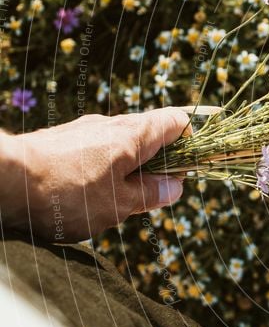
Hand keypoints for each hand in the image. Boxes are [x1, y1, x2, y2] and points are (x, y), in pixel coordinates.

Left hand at [0, 108, 189, 242]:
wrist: (2, 179)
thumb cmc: (66, 194)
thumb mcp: (118, 205)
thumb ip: (150, 193)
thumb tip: (175, 187)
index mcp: (134, 135)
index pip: (178, 121)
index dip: (191, 142)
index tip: (186, 169)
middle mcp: (112, 124)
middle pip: (151, 133)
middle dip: (159, 162)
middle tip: (150, 194)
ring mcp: (85, 129)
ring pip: (122, 143)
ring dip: (130, 167)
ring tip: (115, 200)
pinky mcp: (63, 140)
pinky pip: (97, 149)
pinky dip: (105, 167)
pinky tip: (87, 193)